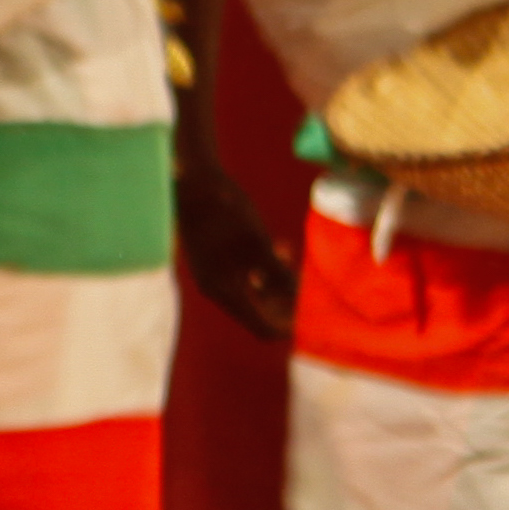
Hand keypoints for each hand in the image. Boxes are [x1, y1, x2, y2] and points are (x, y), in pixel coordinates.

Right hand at [177, 168, 303, 349]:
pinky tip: (280, 248)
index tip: (314, 315)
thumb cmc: (226, 211)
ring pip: (255, 293)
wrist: (194, 181)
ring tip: (297, 262)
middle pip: (260, 313)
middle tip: (313, 288)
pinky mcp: (216, 260)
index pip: (263, 328)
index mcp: (226, 292)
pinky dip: (266, 270)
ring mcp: (215, 275)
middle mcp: (218, 289)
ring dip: (279, 284)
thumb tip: (300, 299)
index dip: (290, 326)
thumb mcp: (259, 243)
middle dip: (288, 304)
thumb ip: (278, 274)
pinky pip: (246, 276)